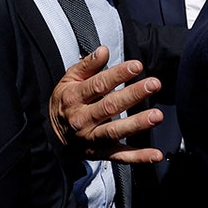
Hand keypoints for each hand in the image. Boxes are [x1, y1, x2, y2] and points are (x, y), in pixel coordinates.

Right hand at [49, 46, 163, 162]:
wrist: (50, 136)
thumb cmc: (66, 102)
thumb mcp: (69, 80)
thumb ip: (87, 65)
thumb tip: (104, 50)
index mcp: (73, 98)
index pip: (98, 85)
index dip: (118, 75)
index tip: (137, 66)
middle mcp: (82, 119)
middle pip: (109, 106)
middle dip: (133, 95)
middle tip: (153, 84)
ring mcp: (91, 138)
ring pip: (115, 131)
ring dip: (138, 124)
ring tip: (157, 115)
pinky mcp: (101, 153)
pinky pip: (121, 156)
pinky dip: (139, 157)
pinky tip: (156, 155)